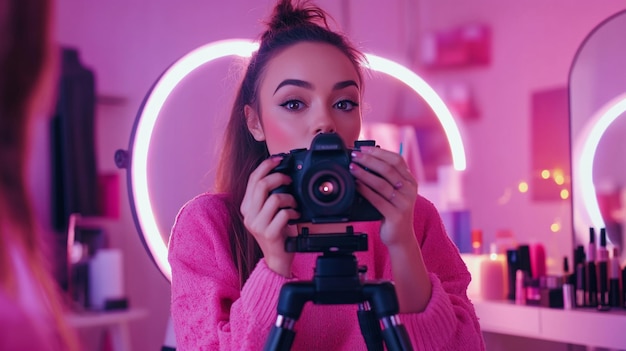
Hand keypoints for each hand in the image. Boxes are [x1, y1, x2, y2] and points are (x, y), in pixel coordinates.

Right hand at [240, 156, 299, 276]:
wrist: (277, 259)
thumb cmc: (276, 233)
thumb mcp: (268, 213)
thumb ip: (269, 196)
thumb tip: (281, 174)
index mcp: (247, 206)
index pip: (252, 179)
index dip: (266, 165)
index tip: (279, 159)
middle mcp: (249, 215)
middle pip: (261, 184)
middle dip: (279, 177)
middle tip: (289, 180)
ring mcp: (257, 225)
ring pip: (275, 198)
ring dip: (289, 198)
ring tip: (294, 204)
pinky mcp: (268, 233)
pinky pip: (284, 214)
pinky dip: (293, 212)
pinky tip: (295, 216)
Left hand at [349, 146, 417, 247]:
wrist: (400, 237)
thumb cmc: (393, 212)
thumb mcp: (395, 192)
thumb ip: (386, 178)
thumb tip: (364, 159)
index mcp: (410, 181)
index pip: (397, 160)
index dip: (379, 152)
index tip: (363, 148)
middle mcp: (410, 190)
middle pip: (388, 169)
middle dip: (369, 160)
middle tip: (354, 156)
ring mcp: (404, 203)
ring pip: (382, 184)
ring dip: (364, 174)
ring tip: (352, 168)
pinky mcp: (396, 216)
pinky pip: (378, 200)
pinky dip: (365, 191)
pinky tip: (356, 185)